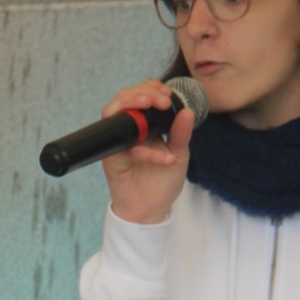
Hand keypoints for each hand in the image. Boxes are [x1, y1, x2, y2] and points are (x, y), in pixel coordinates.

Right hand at [100, 79, 196, 225]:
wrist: (150, 211)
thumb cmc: (162, 183)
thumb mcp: (179, 154)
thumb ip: (181, 133)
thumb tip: (187, 111)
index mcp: (145, 125)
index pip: (141, 96)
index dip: (152, 88)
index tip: (168, 95)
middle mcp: (129, 131)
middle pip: (124, 97)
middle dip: (142, 92)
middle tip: (161, 100)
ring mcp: (119, 143)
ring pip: (113, 112)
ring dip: (132, 103)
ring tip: (153, 105)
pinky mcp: (112, 159)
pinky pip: (124, 147)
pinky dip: (144, 150)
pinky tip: (165, 158)